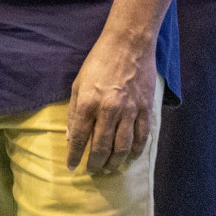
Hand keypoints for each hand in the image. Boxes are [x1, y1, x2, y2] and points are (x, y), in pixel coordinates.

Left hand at [66, 31, 157, 174]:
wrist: (128, 44)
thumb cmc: (99, 61)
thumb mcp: (78, 83)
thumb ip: (74, 111)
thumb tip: (70, 136)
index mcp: (88, 102)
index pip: (79, 137)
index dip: (74, 155)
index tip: (71, 166)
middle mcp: (109, 109)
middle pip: (102, 147)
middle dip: (95, 163)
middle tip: (92, 172)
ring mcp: (130, 111)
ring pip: (123, 147)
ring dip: (115, 163)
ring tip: (109, 170)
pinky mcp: (145, 109)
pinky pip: (142, 137)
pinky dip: (136, 152)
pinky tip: (131, 158)